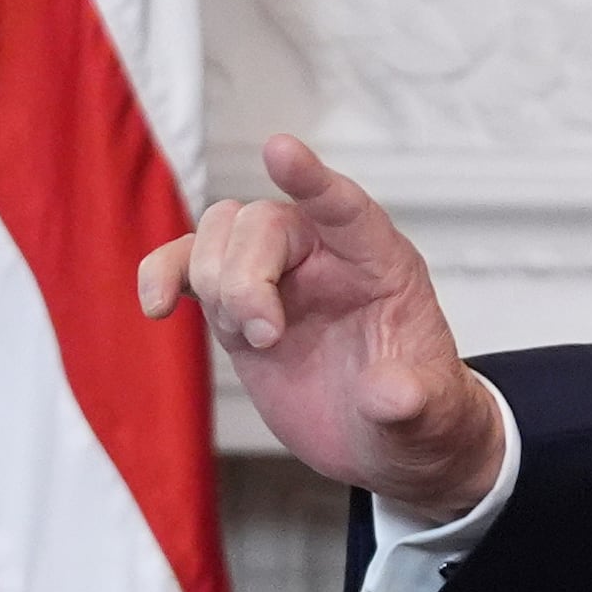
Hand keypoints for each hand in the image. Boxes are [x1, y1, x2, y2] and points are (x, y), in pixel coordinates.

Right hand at [137, 134, 503, 525]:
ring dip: (214, 284)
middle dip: (245, 279)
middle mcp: (327, 257)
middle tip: (264, 338)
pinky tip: (158, 308)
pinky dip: (162, 276)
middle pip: (262, 223)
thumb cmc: (421, 416)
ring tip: (252, 341)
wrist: (387, 442)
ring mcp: (277, 276)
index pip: (346, 207)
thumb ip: (415, 402)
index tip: (278, 149)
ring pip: (220, 234)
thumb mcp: (433, 417)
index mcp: (384, 266)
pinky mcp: (237, 304)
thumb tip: (391, 395)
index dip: (312, 179)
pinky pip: (185, 265)